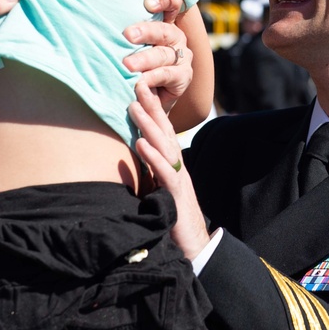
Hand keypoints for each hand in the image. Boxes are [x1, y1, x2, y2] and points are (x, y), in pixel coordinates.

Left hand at [123, 0, 192, 114]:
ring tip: (128, 65)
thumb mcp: (126, 46)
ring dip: (145, 59)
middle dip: (146, 31)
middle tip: (128, 35)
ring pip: (164, 54)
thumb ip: (122, 33)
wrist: (146, 98)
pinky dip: (154, 78)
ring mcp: (182, 57)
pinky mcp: (184, 77)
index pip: (172, 4)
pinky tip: (140, 82)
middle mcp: (175, 38)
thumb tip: (92, 18)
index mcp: (164, 24)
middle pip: (165, 30)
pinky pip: (169, 75)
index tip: (148, 2)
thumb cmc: (132, 66)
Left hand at [129, 80, 209, 260]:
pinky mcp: (176, 195)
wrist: (194, 246)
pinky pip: (164, 172)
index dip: (152, 109)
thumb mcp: (159, 190)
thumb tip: (133, 158)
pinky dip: (153, 156)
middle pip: (165, 131)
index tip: (139, 88)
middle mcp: (177, 166)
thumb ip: (151, 172)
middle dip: (151, 106)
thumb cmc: (173, 218)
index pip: (162, 131)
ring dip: (149, 124)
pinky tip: (140, 143)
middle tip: (137, 83)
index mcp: (172, 164)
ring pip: (164, 145)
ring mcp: (178, 179)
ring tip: (134, 106)